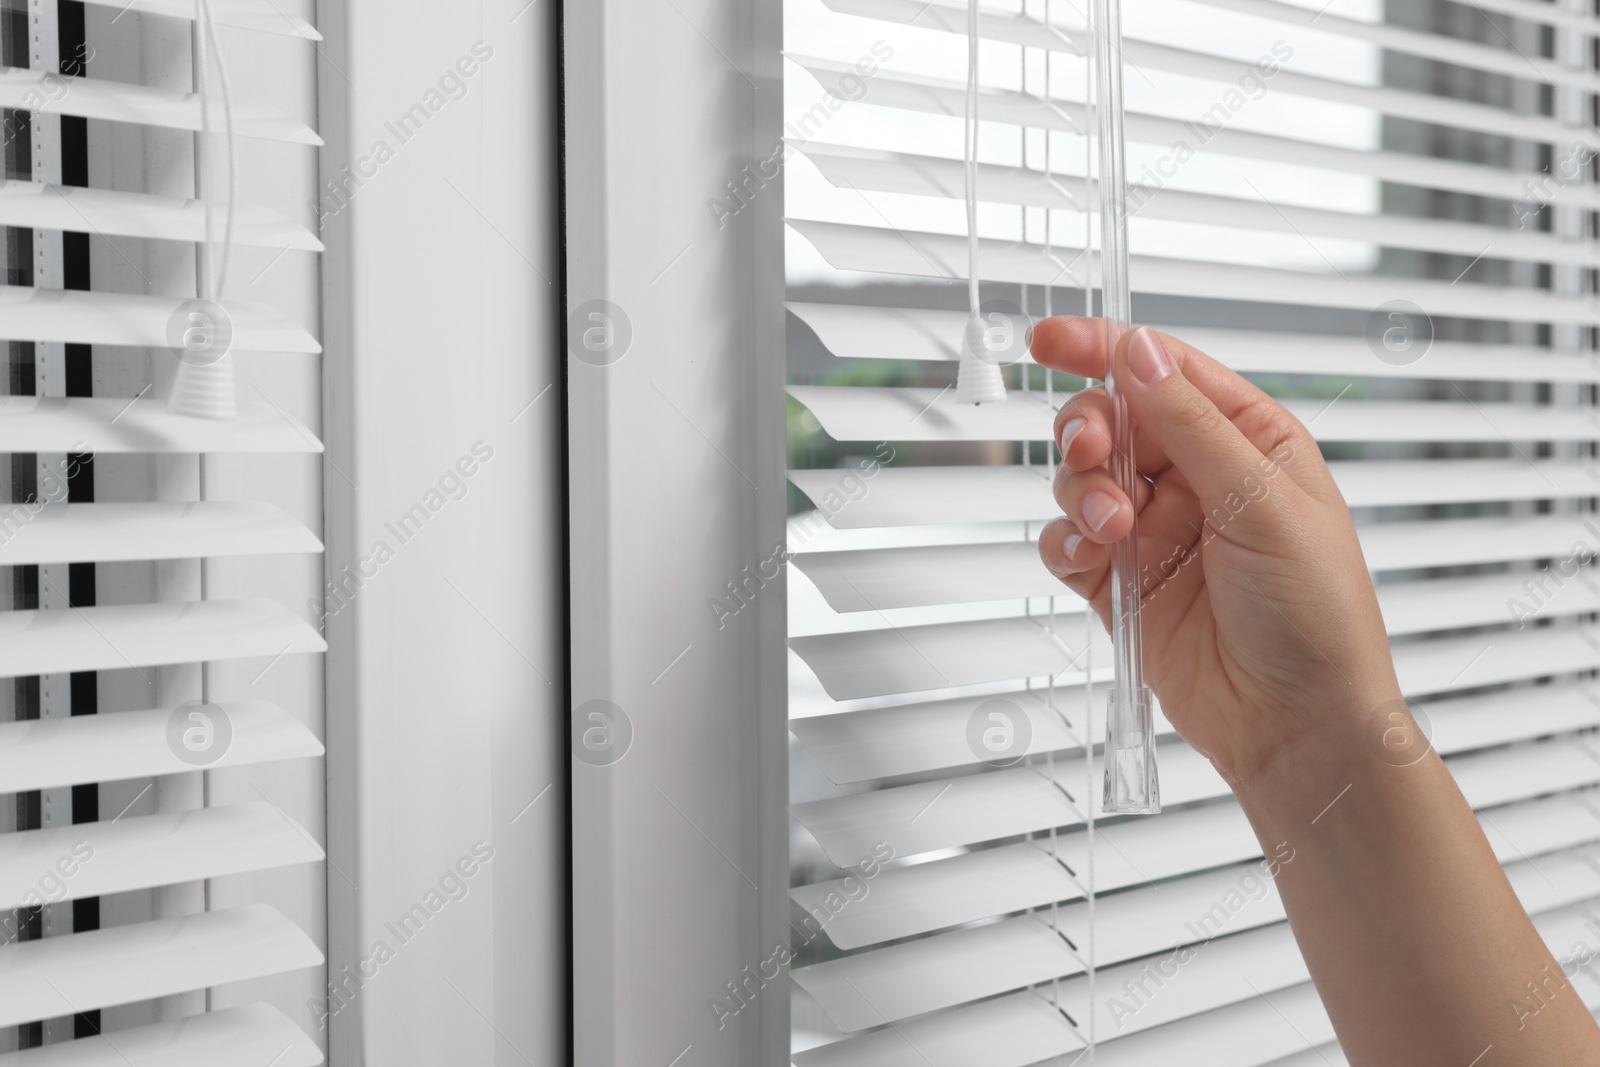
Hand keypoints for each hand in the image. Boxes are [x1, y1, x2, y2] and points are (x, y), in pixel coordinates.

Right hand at [1031, 318, 1401, 785]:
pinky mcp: (1121, 583)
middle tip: (1091, 452)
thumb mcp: (1262, 500)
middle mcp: (1197, 478)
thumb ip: (1191, 422)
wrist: (1297, 724)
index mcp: (1247, 440)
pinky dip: (1067, 541)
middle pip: (1112, 419)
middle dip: (1089, 428)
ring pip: (1083, 478)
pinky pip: (1068, 542)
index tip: (1050, 340)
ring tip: (1112, 528)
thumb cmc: (1316, 613)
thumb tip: (1139, 350)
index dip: (1104, 347)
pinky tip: (1091, 556)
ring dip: (1082, 492)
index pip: (1164, 372)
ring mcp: (1155, 530)